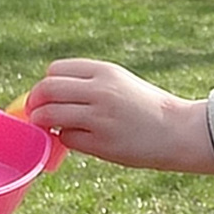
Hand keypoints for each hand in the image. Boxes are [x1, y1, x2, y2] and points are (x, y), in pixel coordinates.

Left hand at [25, 58, 213, 173]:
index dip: (46, 84)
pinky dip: (67, 140)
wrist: (177, 130)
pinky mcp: (100, 142)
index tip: (48, 96)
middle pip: (46, 89)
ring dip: (46, 122)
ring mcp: (98, 116)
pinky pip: (66, 138)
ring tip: (54, 128)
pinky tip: (82, 140)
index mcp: (105, 71)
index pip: (55, 70)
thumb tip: (49, 93)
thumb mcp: (120, 82)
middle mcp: (99, 90)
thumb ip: (89, 83)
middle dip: (36, 102)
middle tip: (38, 113)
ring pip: (50, 114)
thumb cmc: (146, 107)